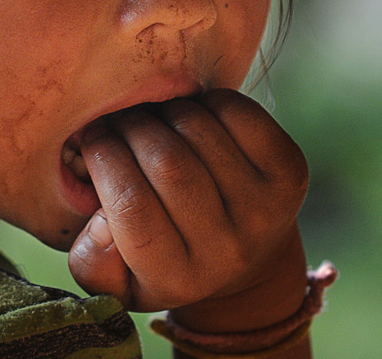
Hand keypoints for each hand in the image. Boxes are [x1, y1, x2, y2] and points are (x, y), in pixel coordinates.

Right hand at [68, 89, 308, 315]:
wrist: (246, 259)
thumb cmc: (166, 256)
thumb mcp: (119, 278)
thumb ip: (93, 261)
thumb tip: (102, 221)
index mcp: (178, 279)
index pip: (132, 208)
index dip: (104, 160)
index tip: (91, 139)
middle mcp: (228, 251)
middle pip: (168, 164)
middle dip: (130, 128)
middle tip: (118, 122)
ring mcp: (265, 210)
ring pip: (199, 130)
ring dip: (164, 112)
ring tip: (152, 119)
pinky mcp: (289, 172)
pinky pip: (237, 113)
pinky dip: (206, 102)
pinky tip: (193, 116)